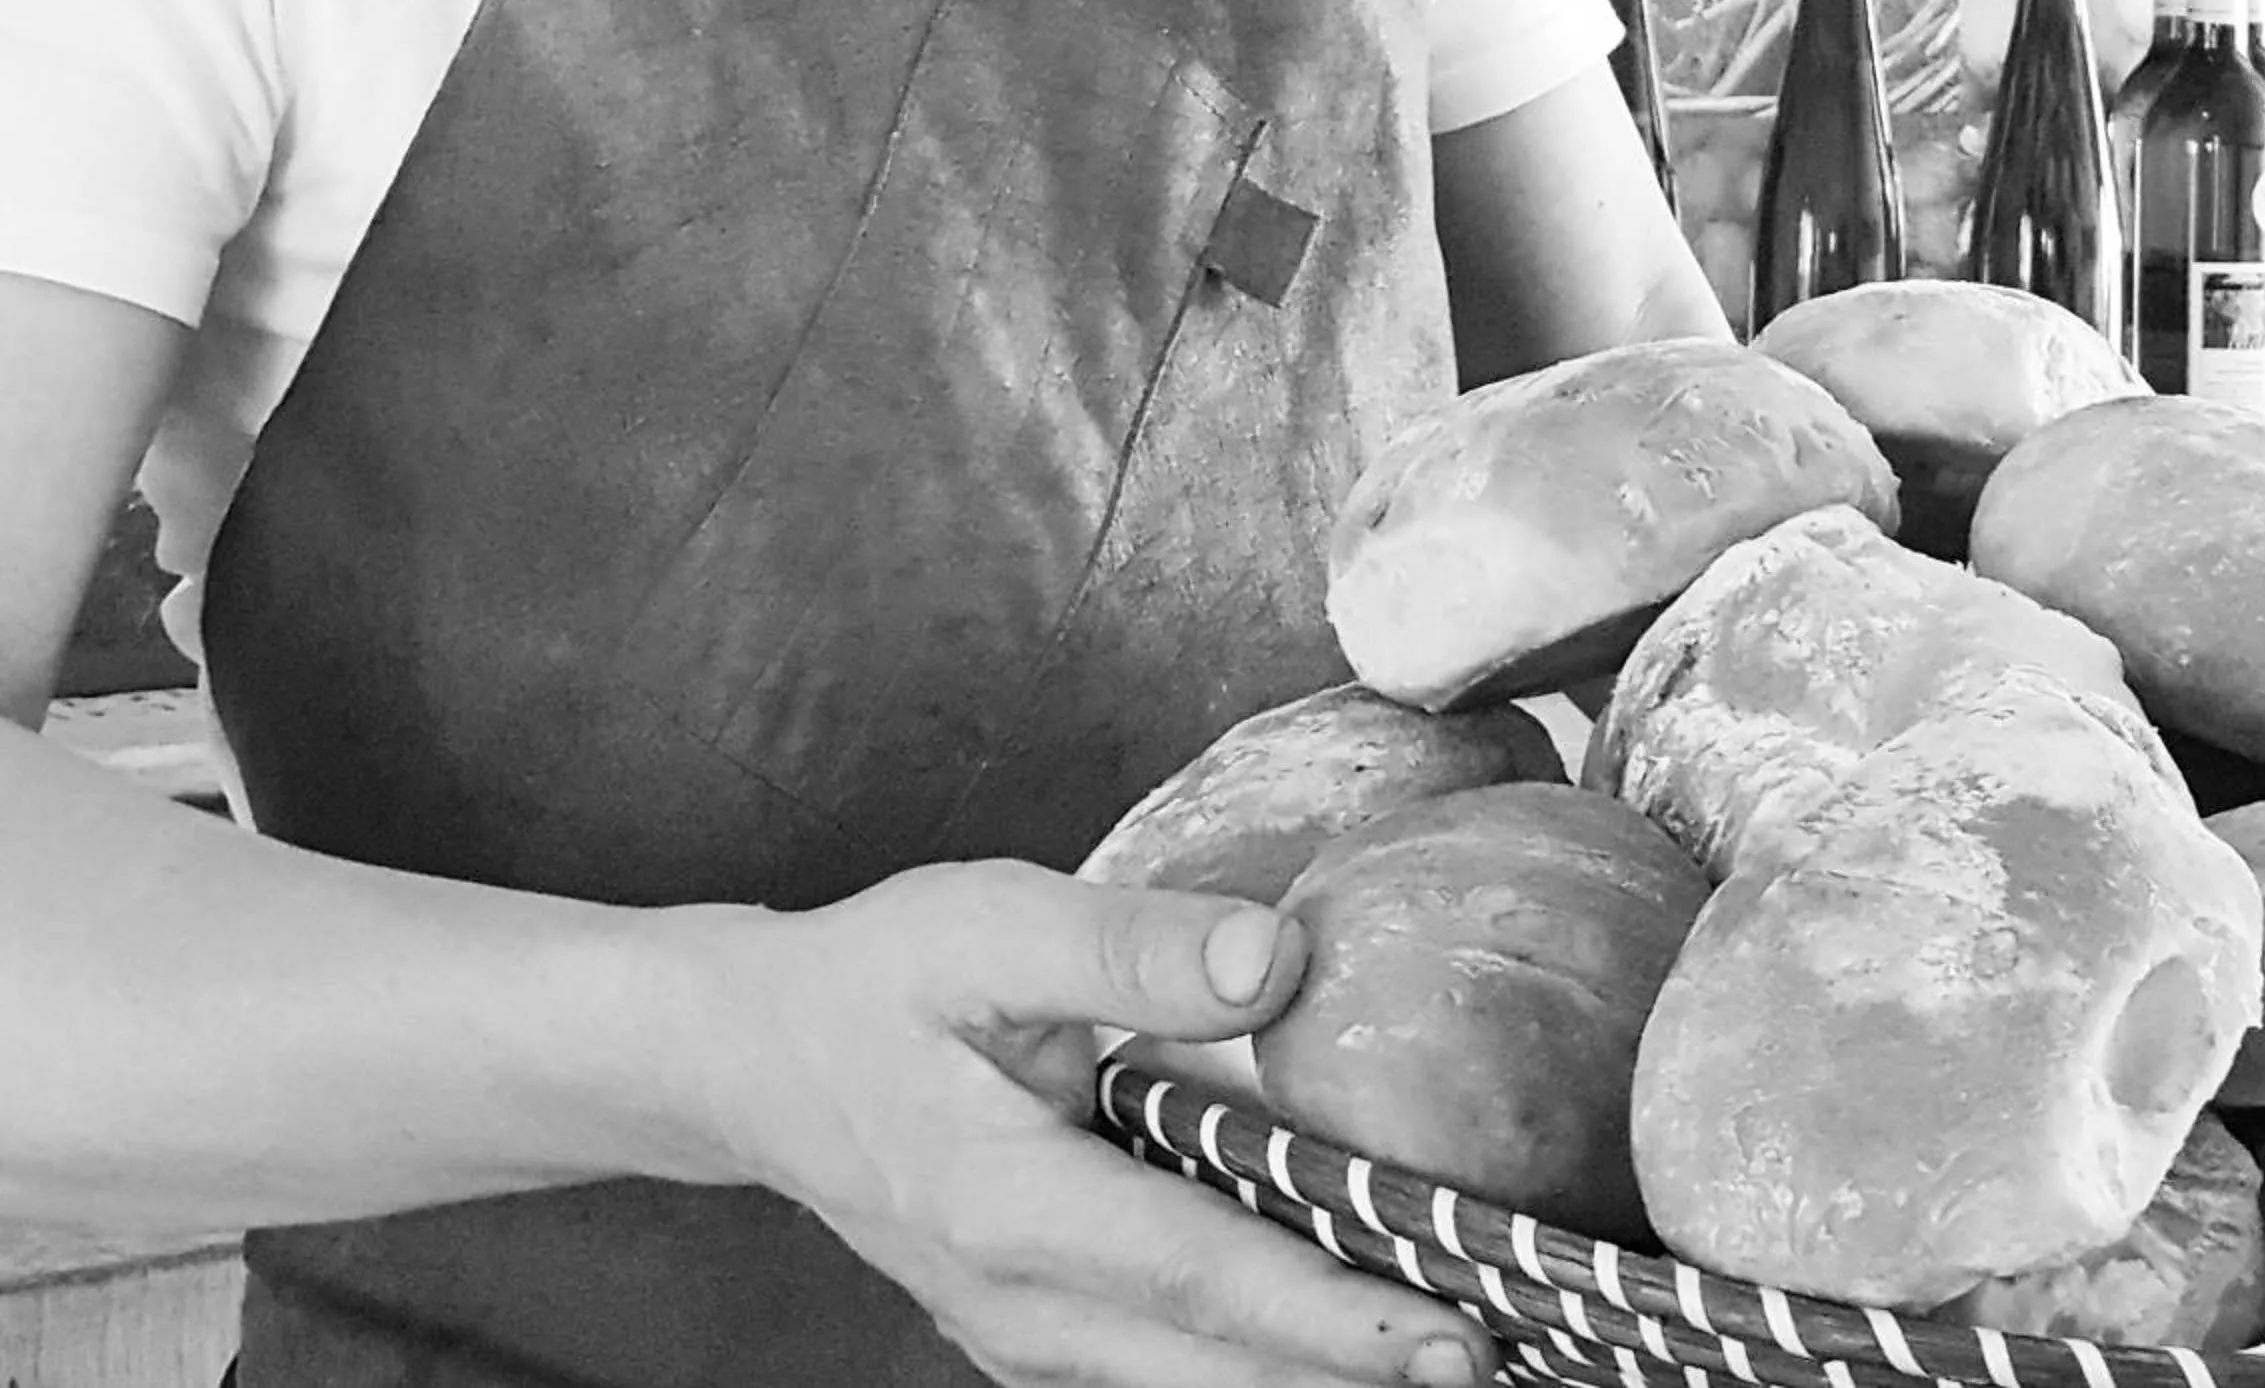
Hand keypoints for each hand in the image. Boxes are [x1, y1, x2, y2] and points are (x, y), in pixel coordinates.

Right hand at [684, 863, 1495, 1387]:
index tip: (1455, 1333)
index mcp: (1011, 1208)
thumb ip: (1133, 948)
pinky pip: (1162, 1370)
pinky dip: (1256, 1363)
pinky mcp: (1037, 1329)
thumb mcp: (990, 926)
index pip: (1204, 1278)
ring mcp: (1026, 1335)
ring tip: (1453, 1359)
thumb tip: (1279, 959)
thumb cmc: (877, 980)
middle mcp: (1022, 1307)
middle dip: (1357, 1376)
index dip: (1336, 1314)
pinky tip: (1339, 1339)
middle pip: (1214, 1367)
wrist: (756, 1061)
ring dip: (1314, 1379)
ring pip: (1192, 1386)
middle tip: (1503, 1364)